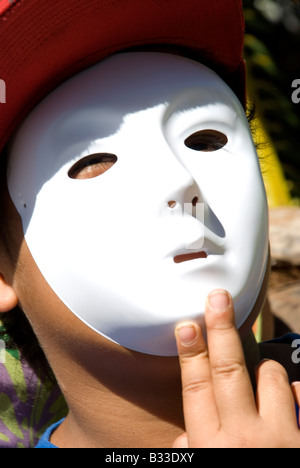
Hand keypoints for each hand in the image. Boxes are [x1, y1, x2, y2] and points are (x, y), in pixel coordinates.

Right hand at [174, 289, 299, 447]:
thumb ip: (192, 449)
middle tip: (218, 297)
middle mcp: (244, 438)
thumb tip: (184, 437)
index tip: (187, 325)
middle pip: (228, 368)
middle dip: (221, 328)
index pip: (196, 387)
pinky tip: (290, 393)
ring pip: (270, 375)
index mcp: (210, 446)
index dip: (190, 353)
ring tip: (261, 379)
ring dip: (265, 369)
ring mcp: (280, 437)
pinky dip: (296, 388)